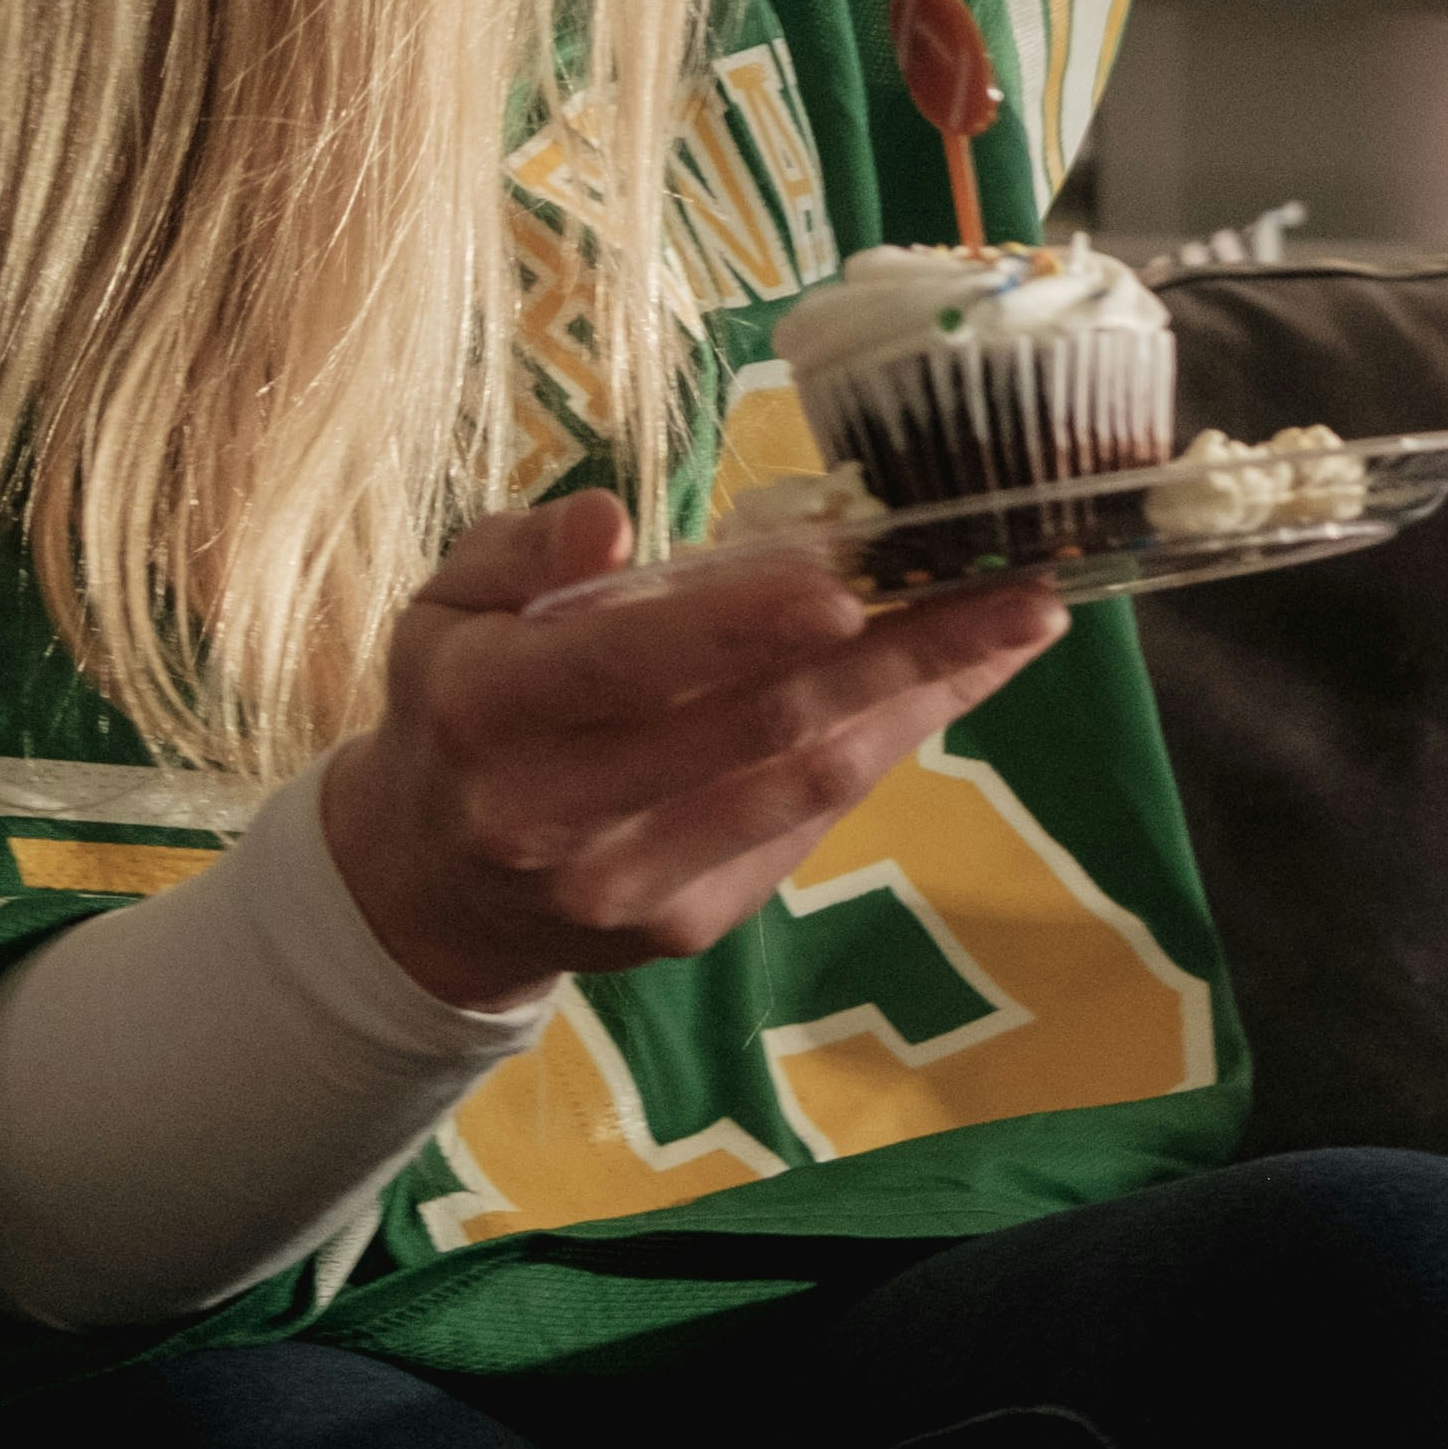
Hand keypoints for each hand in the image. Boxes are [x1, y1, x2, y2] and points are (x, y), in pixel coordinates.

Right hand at [316, 487, 1066, 1012]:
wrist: (428, 889)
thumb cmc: (453, 708)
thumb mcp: (443, 606)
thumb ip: (519, 554)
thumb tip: (605, 521)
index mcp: (487, 713)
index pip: (624, 663)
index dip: (738, 627)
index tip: (849, 586)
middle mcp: (559, 817)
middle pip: (755, 731)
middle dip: (901, 657)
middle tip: (1019, 590)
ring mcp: (633, 885)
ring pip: (805, 786)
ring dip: (924, 699)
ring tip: (1019, 622)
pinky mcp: (690, 927)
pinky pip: (807, 825)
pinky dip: (883, 746)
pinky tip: (949, 679)